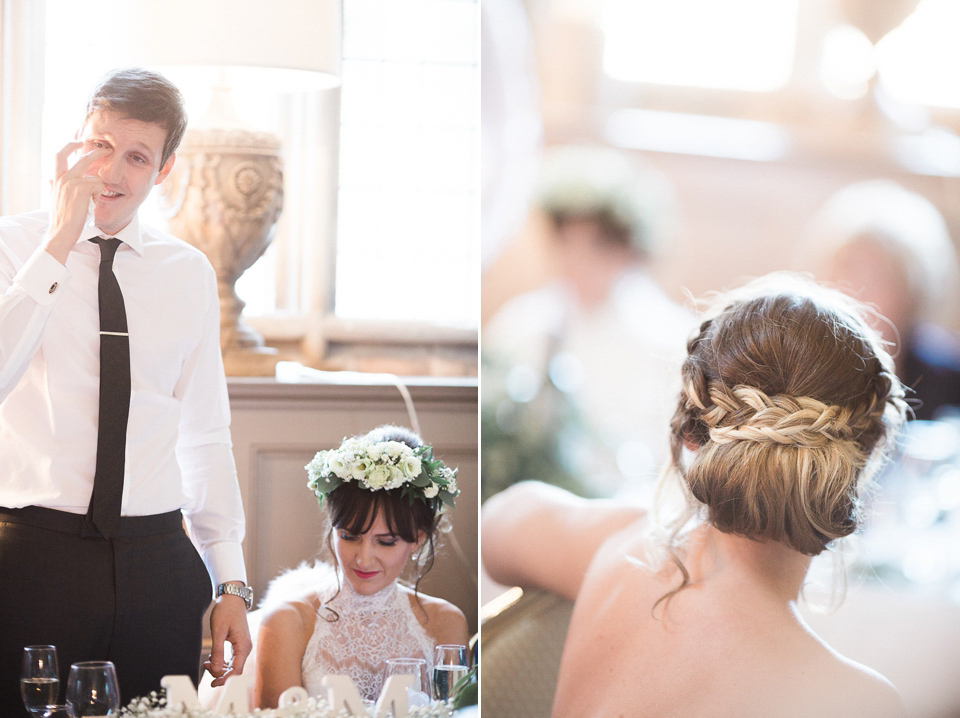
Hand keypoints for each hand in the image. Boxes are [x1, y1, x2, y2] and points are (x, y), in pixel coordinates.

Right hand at [43, 140, 110, 264]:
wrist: (61, 232)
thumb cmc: (61, 219)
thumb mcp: (55, 198)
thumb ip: (54, 186)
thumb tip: (48, 179)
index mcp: (56, 179)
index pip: (59, 155)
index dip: (70, 146)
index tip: (79, 142)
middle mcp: (62, 178)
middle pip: (82, 158)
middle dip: (96, 152)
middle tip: (107, 150)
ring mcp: (71, 181)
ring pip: (96, 177)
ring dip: (97, 191)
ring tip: (89, 203)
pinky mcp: (80, 187)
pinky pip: (99, 186)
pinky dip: (98, 196)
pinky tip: (90, 205)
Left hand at [205, 590, 252, 686]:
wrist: (232, 598)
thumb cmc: (226, 611)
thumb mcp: (218, 631)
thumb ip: (217, 651)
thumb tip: (215, 669)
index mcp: (243, 646)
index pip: (236, 670)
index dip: (225, 679)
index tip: (213, 684)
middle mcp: (246, 648)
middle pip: (234, 669)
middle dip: (220, 673)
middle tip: (205, 667)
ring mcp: (243, 646)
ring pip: (232, 665)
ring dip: (219, 667)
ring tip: (206, 662)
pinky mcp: (239, 643)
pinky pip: (232, 658)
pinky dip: (221, 661)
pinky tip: (211, 658)